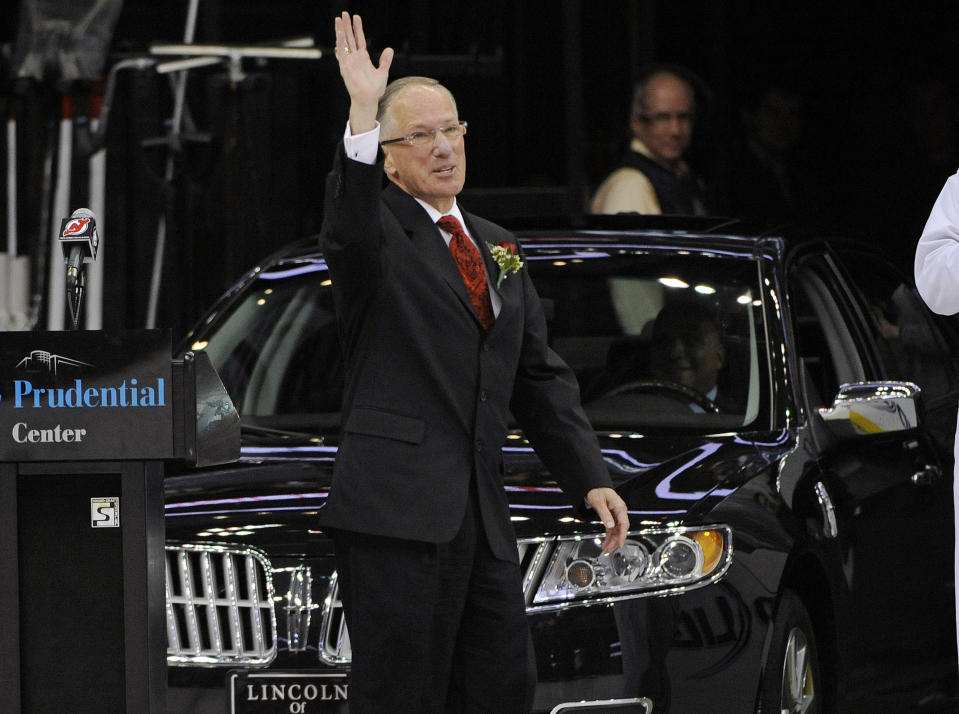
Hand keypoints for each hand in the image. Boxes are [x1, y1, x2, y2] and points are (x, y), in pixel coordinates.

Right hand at [333, 12, 393, 133]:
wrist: (368, 100)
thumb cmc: (374, 90)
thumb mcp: (383, 72)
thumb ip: (385, 60)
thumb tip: (389, 49)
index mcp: (363, 58)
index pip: (359, 39)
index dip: (358, 28)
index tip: (356, 17)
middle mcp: (355, 58)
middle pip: (350, 38)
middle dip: (347, 25)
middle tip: (344, 13)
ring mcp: (349, 62)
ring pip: (344, 42)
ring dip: (341, 30)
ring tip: (339, 18)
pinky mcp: (345, 67)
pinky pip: (342, 52)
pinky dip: (340, 42)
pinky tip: (339, 33)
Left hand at [585, 487, 628, 552]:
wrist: (595, 487)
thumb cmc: (597, 491)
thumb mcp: (599, 502)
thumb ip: (605, 514)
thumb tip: (610, 526)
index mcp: (620, 507)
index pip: (624, 524)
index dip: (622, 535)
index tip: (619, 543)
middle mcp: (620, 512)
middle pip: (620, 529)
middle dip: (615, 540)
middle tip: (609, 549)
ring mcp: (616, 515)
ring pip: (616, 531)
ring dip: (612, 541)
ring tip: (606, 549)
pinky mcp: (612, 518)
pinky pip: (612, 529)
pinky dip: (609, 536)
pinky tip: (606, 543)